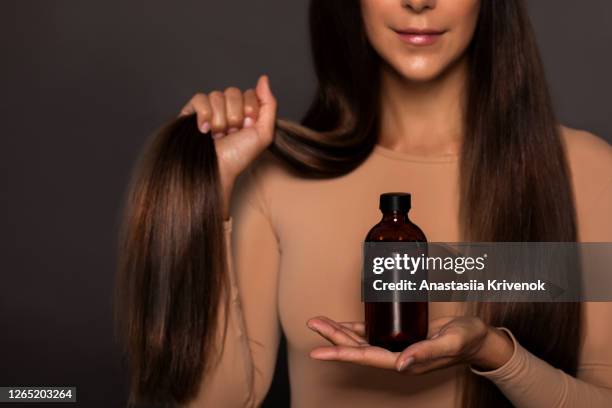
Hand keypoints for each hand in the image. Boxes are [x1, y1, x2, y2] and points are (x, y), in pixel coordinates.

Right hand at [179, 75, 276, 218]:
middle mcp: (226, 108)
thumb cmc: (240, 156)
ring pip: (216, 96)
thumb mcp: (264, 132)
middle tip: (233, 133)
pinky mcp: (191, 112)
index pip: (249, 92)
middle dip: (235, 116)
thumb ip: (269, 104)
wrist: (219, 169)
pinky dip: (204, 114)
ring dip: (220, 120)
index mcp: (243, 111)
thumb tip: (263, 78)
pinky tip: (205, 130)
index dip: (250, 110)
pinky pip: (199, 99)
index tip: (247, 128)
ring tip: (219, 135)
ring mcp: (209, 110)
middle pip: (233, 92)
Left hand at [307, 315, 513, 372]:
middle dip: (333, 337)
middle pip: (358, 348)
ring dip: (340, 331)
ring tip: (319, 322)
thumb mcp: (450, 342)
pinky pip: (372, 333)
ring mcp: (397, 347)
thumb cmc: (467, 339)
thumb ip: (426, 353)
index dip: (341, 353)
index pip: (366, 357)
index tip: (318, 351)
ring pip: (361, 340)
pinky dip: (356, 328)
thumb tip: (400, 365)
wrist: (479, 338)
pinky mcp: (400, 336)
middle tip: (312, 323)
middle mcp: (397, 357)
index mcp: (405, 362)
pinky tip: (342, 324)